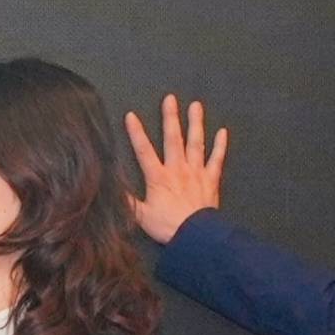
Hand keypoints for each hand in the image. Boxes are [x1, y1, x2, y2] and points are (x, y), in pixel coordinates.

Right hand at [125, 96, 226, 242]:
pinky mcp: (211, 179)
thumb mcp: (141, 215)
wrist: (195, 235)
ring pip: (196, 143)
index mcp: (158, 177)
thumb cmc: (168, 226)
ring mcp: (196, 172)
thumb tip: (111, 187)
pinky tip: (222, 132)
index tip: (131, 115)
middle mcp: (177, 169)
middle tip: (170, 99)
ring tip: (196, 106)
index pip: (144, 150)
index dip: (136, 132)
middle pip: (173, 139)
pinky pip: (217, 159)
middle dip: (170, 117)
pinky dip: (220, 145)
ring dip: (196, 123)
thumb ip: (127, 200)